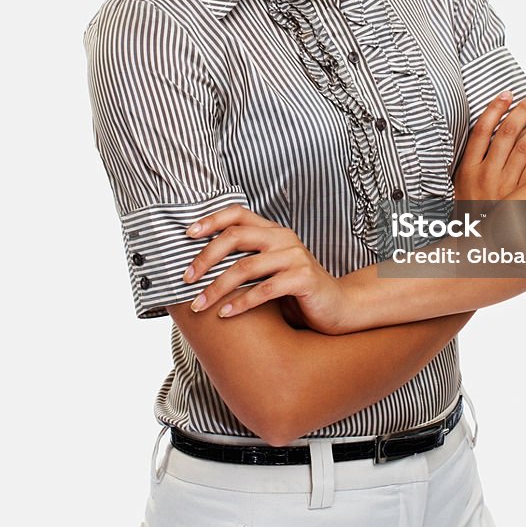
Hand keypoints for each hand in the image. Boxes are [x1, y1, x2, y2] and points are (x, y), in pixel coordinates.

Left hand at [181, 204, 350, 332]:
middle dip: (205, 258)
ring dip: (216, 287)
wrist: (338, 307)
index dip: (211, 220)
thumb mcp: (269, 271)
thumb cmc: (296, 292)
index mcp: (273, 231)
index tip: (187, 234)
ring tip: (199, 305)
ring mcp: (295, 256)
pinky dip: (241, 303)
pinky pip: (265, 289)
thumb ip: (245, 262)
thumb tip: (197, 268)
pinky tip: (225, 314)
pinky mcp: (304, 278)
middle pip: (236, 236)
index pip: (238, 213)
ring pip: (245, 266)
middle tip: (186, 279)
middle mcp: (284, 238)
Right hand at [453, 90, 525, 201]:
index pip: (481, 130)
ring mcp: (504, 186)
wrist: (478, 245)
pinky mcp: (521, 198)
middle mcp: (485, 174)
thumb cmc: (471, 210)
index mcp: (468, 169)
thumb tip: (485, 131)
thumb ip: (472, 160)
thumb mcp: (461, 184)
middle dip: (521, 112)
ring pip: (523, 148)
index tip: (507, 94)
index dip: (495, 108)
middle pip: (506, 133)